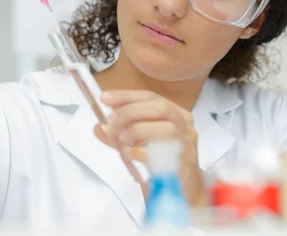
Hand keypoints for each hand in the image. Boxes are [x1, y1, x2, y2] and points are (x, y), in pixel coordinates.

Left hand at [93, 90, 208, 206]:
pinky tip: (130, 154)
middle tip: (111, 120)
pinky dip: (143, 152)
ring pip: (167, 128)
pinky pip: (165, 154)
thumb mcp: (136, 144)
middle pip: (160, 108)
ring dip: (139, 130)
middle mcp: (184, 124)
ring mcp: (187, 144)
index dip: (127, 96)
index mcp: (173, 113)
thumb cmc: (160, 163)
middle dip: (132, 111)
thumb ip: (118, 135)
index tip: (105, 98)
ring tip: (121, 139)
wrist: (181, 190)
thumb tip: (99, 127)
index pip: (150, 97)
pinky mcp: (185, 164)